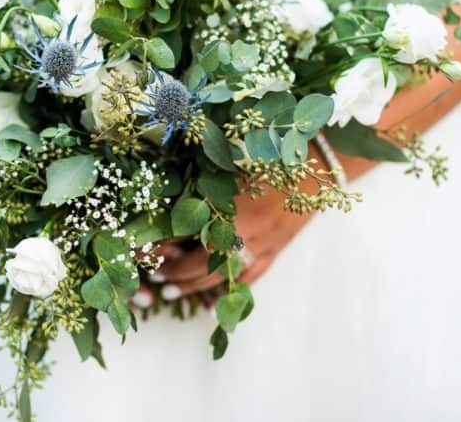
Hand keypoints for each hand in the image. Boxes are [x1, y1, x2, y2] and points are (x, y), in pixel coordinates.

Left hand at [144, 178, 316, 302]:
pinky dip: (229, 294)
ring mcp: (261, 245)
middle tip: (153, 276)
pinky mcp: (275, 250)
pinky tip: (212, 306)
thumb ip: (203, 185)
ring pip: (221, 276)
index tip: (144, 250)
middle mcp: (242, 231)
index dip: (162, 244)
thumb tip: (171, 202)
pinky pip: (249, 279)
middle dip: (173, 271)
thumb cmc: (270, 154)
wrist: (316, 163)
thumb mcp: (230, 165)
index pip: (185, 232)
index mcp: (227, 206)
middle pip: (199, 261)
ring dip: (193, 286)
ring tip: (171, 292)